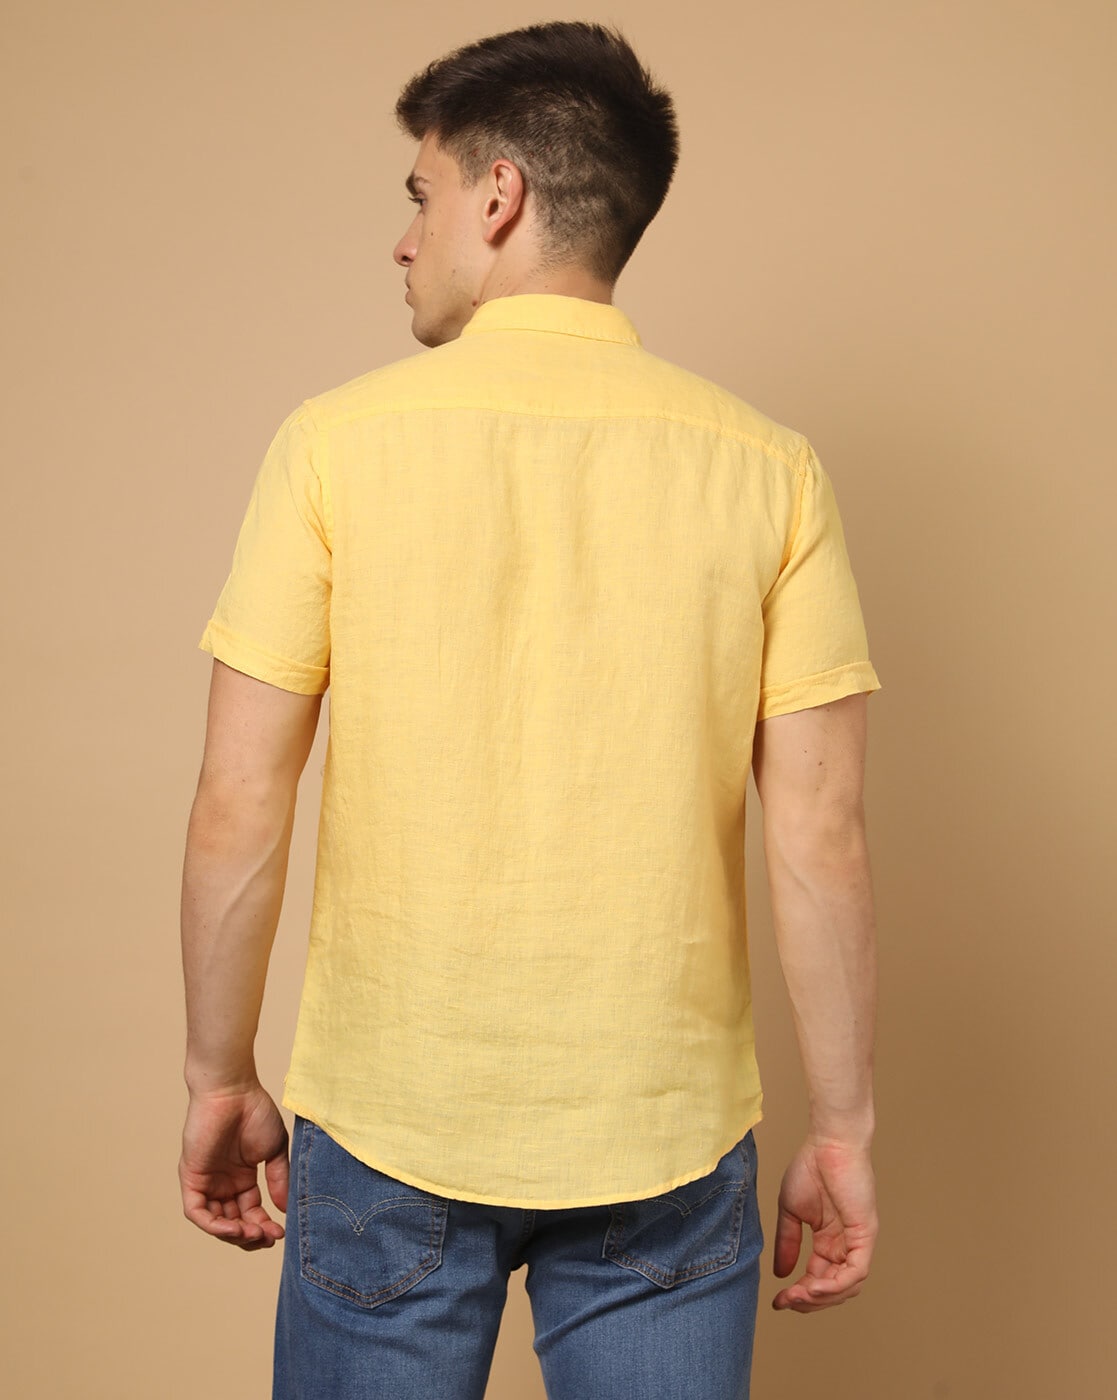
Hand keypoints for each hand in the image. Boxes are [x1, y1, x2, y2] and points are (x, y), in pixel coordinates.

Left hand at [179, 1083, 288, 1249]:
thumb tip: (285, 1210)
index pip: (250, 1213)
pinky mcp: (191, 1178)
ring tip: (254, 1235)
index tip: (281, 1232)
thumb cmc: (255, 1111)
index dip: (264, 1226)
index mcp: (241, 1178)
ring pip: (215, 1223)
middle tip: (269, 1238)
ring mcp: (206, 1182)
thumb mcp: (274, 1150)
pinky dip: (214, 1226)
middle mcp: (222, 1183)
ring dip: (234, 1235)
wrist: (233, 1090)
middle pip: (233, 1223)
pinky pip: (197, 1212)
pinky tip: (235, 1229)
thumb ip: (278, 1180)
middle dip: (251, 1235)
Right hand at [771, 1136, 876, 1311]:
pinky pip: (855, 1272)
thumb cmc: (811, 1167)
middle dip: (808, 1301)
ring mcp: (857, 1242)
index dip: (799, 1294)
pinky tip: (813, 1286)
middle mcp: (845, 1246)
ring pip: (846, 1287)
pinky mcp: (865, 1236)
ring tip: (797, 1296)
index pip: (818, 1278)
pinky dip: (835, 1285)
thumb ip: (788, 1242)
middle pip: (833, 1289)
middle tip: (785, 1302)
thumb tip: (780, 1274)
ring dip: (821, 1297)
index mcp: (829, 1240)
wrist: (827, 1142)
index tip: (778, 1302)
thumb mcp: (791, 1211)